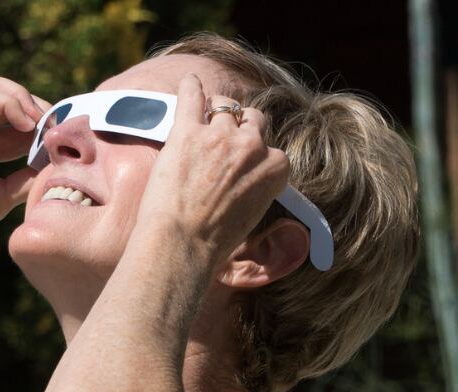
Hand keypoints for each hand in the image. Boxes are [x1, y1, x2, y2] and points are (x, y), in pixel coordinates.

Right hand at [0, 71, 48, 256]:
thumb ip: (24, 181)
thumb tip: (54, 168)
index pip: (13, 117)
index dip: (41, 121)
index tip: (63, 136)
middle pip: (1, 92)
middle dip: (33, 103)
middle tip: (55, 124)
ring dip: (20, 96)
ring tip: (40, 120)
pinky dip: (7, 102)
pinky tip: (25, 124)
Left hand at [135, 74, 289, 262]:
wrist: (181, 243)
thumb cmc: (213, 241)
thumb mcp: (252, 214)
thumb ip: (256, 186)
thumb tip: (243, 181)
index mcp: (276, 168)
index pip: (271, 148)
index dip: (253, 155)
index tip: (240, 165)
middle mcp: (252, 147)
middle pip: (253, 120)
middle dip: (239, 129)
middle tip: (221, 144)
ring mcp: (220, 136)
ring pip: (225, 105)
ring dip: (215, 110)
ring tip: (202, 119)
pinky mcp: (188, 131)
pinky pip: (192, 95)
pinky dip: (190, 87)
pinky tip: (189, 83)